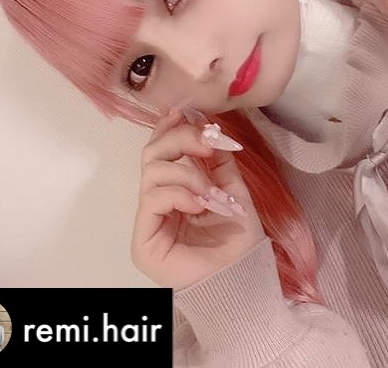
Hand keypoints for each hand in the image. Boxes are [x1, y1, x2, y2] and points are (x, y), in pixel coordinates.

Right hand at [130, 107, 265, 288]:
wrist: (244, 276)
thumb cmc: (238, 238)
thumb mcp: (233, 188)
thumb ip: (218, 161)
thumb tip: (210, 127)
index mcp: (177, 189)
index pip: (162, 151)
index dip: (170, 127)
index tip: (188, 111)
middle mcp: (158, 202)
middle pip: (151, 154)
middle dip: (181, 139)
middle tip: (208, 142)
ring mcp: (149, 220)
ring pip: (151, 171)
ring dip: (189, 174)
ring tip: (213, 193)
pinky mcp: (143, 239)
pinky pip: (152, 198)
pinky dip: (180, 193)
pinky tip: (201, 204)